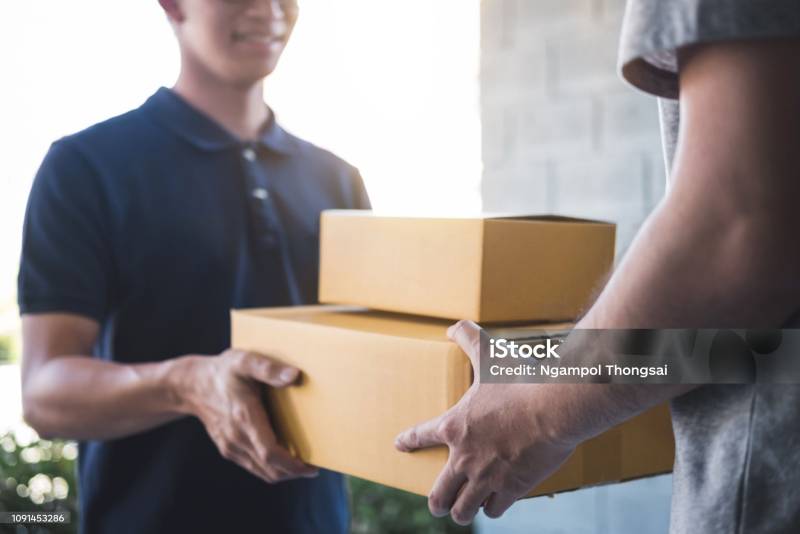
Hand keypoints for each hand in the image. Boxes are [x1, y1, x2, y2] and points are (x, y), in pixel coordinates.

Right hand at [176, 349, 317, 482]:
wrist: (192, 385)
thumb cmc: (223, 371)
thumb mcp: (245, 361)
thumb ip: (269, 368)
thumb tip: (295, 375)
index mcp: (244, 417)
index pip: (270, 453)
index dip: (292, 465)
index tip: (311, 467)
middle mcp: (237, 436)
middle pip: (268, 468)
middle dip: (293, 472)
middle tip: (313, 468)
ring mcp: (230, 445)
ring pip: (260, 471)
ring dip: (282, 473)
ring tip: (302, 465)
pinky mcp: (227, 448)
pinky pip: (252, 465)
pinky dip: (269, 468)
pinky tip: (282, 458)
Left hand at [394, 321, 577, 524]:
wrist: (553, 407)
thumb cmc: (521, 381)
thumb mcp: (490, 354)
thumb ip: (469, 338)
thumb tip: (454, 326)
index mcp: (455, 425)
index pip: (421, 435)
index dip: (409, 440)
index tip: (400, 444)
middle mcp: (465, 457)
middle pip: (439, 493)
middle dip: (436, 502)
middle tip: (437, 504)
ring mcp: (487, 476)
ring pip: (464, 509)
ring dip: (462, 510)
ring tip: (462, 511)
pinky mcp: (512, 489)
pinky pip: (495, 510)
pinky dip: (493, 508)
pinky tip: (494, 505)